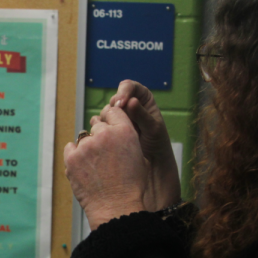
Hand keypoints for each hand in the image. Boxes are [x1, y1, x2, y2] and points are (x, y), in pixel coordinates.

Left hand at [65, 105, 176, 229]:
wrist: (116, 207)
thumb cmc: (130, 186)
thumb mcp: (138, 155)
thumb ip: (125, 137)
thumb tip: (113, 128)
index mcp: (125, 131)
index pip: (113, 111)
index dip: (111, 120)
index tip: (110, 128)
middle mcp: (104, 134)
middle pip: (97, 124)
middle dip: (99, 135)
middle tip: (103, 154)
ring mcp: (86, 146)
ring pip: (83, 137)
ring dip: (87, 147)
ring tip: (96, 167)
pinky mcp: (71, 157)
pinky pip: (70, 147)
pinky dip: (74, 155)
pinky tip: (84, 167)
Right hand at [103, 80, 180, 204]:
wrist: (151, 169)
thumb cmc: (158, 147)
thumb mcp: (153, 130)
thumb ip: (142, 115)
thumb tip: (130, 101)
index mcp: (143, 101)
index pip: (130, 87)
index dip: (124, 91)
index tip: (121, 103)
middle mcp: (129, 108)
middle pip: (114, 100)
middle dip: (113, 107)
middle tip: (113, 115)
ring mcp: (118, 120)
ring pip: (105, 113)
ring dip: (106, 119)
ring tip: (110, 128)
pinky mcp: (109, 133)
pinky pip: (99, 125)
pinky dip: (99, 128)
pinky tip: (101, 135)